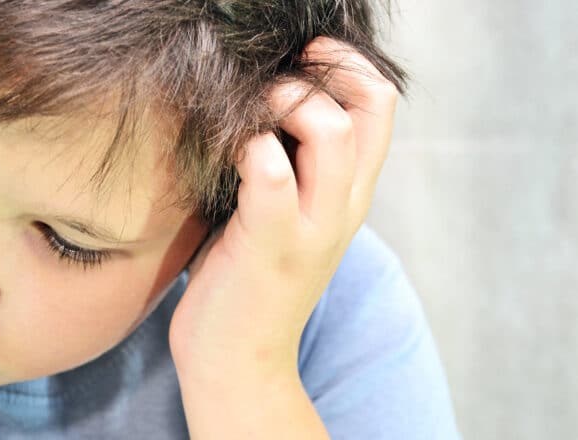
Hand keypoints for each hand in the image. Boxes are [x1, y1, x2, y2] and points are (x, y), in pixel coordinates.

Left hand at [168, 37, 399, 378]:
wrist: (236, 360)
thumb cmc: (246, 276)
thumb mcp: (282, 216)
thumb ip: (289, 168)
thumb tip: (261, 105)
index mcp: (347, 196)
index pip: (380, 108)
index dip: (349, 66)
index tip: (305, 56)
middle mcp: (342, 208)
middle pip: (371, 108)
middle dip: (325, 70)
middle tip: (277, 74)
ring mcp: (311, 228)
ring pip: (332, 133)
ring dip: (287, 102)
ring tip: (250, 113)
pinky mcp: (270, 245)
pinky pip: (271, 174)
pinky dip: (249, 147)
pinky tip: (226, 155)